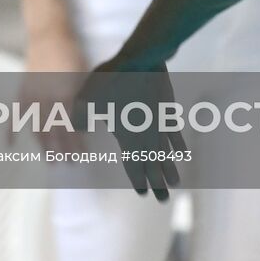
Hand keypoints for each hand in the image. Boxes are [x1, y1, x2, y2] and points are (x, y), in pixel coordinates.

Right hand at [18, 34, 88, 153]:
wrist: (49, 35)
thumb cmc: (71, 54)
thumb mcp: (83, 77)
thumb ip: (83, 99)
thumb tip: (88, 121)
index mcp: (63, 96)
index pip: (69, 127)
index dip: (75, 143)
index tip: (81, 155)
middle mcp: (45, 100)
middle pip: (53, 132)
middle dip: (60, 150)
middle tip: (68, 163)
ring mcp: (30, 97)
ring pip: (36, 128)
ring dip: (43, 146)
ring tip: (50, 160)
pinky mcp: (21, 92)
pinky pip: (14, 114)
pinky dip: (10, 130)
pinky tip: (9, 145)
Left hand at [80, 59, 185, 200]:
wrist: (141, 59)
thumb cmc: (111, 79)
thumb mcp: (87, 98)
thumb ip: (81, 116)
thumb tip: (77, 127)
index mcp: (128, 137)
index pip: (135, 166)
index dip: (139, 181)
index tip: (144, 194)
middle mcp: (147, 136)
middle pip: (154, 166)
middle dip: (159, 184)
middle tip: (163, 201)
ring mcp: (160, 124)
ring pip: (168, 153)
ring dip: (171, 169)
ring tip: (177, 183)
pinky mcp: (168, 111)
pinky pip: (175, 134)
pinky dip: (179, 146)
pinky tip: (183, 153)